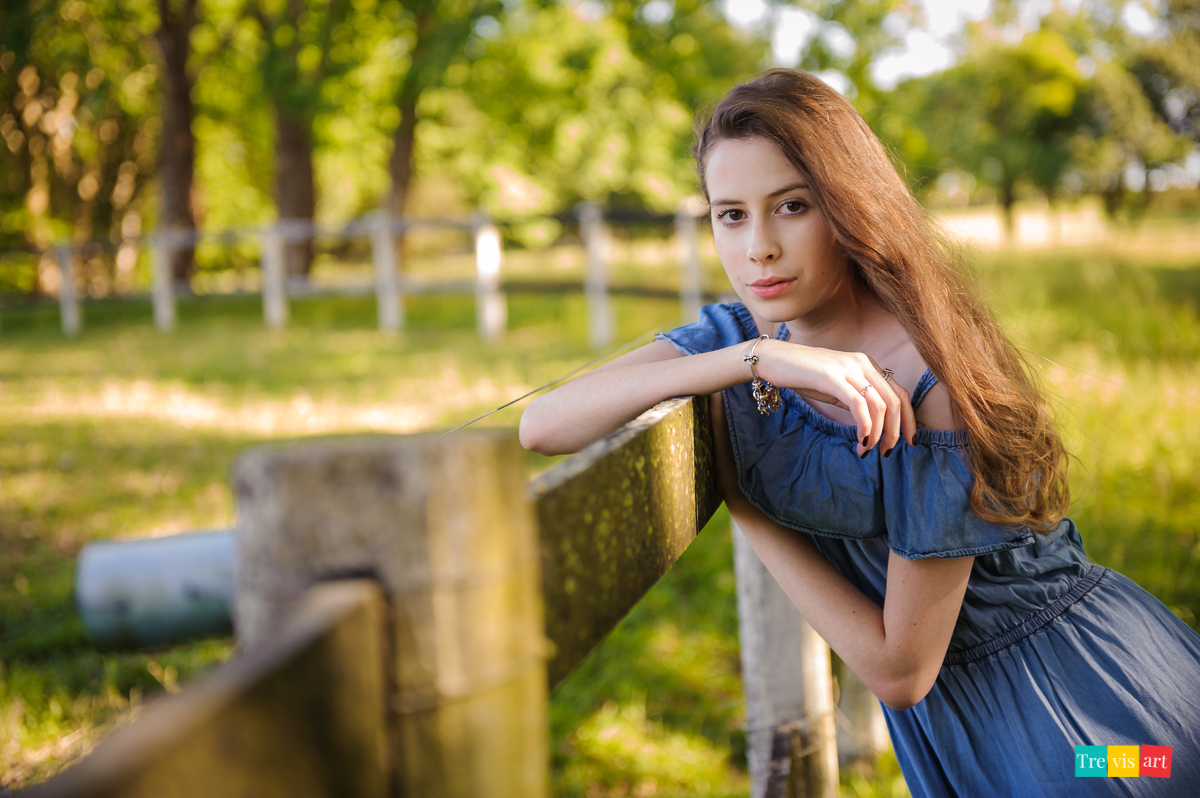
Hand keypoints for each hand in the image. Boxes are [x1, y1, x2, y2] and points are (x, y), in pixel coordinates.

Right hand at [755, 339, 916, 455]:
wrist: (775, 359)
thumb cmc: (803, 375)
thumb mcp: (837, 387)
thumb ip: (856, 398)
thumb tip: (873, 423)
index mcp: (867, 365)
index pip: (899, 393)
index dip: (909, 420)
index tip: (908, 442)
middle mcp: (863, 363)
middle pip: (895, 402)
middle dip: (896, 432)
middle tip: (886, 453)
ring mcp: (848, 368)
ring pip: (879, 406)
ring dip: (878, 434)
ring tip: (867, 450)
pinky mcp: (833, 376)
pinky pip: (859, 405)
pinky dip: (865, 426)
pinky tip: (860, 440)